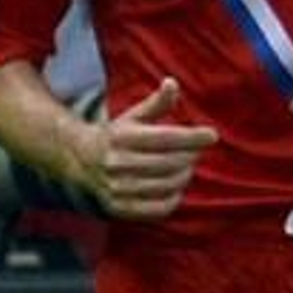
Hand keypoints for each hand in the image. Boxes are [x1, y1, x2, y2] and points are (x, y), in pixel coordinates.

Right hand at [71, 77, 217, 220]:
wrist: (80, 161)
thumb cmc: (118, 135)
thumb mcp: (134, 116)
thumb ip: (157, 102)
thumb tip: (172, 83)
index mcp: (122, 137)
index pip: (166, 138)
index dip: (193, 137)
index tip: (212, 135)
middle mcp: (116, 163)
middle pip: (170, 163)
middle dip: (191, 155)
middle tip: (197, 150)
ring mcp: (115, 188)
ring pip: (167, 185)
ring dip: (185, 175)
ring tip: (187, 165)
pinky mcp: (118, 208)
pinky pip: (157, 210)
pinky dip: (174, 198)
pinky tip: (176, 186)